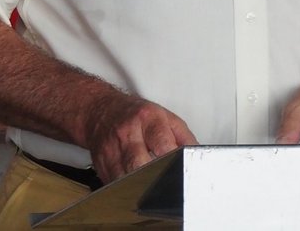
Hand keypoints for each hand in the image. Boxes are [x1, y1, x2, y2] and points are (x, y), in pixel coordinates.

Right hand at [83, 93, 197, 182]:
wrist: (102, 111)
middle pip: (139, 163)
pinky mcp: (101, 165)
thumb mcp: (167, 117)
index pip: (162, 143)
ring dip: (140, 186)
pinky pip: (114, 183)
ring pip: (124, 177)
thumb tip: (198, 154)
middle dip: (154, 176)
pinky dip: (127, 189)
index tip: (182, 168)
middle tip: (168, 184)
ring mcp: (111, 150)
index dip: (173, 159)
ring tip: (153, 188)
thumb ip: (185, 137)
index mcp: (148, 119)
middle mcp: (127, 134)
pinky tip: (136, 187)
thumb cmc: (138, 114)